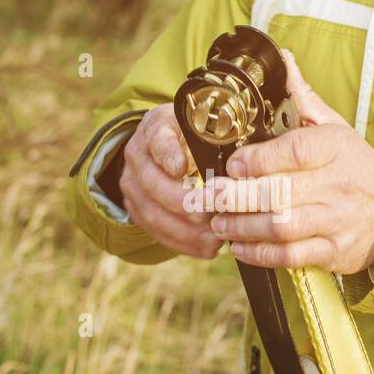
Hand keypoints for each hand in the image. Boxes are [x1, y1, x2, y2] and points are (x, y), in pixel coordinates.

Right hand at [120, 104, 222, 258]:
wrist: (166, 144)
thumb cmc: (196, 135)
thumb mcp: (206, 125)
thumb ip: (219, 134)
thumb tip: (240, 157)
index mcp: (157, 126)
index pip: (158, 138)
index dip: (168, 154)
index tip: (182, 167)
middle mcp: (138, 154)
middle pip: (153, 182)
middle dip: (183, 203)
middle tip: (210, 214)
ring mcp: (133, 183)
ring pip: (152, 212)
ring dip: (185, 231)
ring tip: (214, 239)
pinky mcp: (135, 208)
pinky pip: (155, 230)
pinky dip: (182, 242)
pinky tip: (206, 248)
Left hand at [209, 51, 373, 273]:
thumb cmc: (354, 166)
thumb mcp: (335, 127)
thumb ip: (302, 97)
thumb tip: (282, 59)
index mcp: (335, 148)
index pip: (294, 151)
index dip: (258, 160)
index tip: (232, 165)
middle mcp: (337, 184)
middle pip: (279, 192)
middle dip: (237, 198)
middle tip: (211, 198)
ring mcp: (336, 220)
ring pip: (281, 226)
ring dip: (243, 227)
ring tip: (219, 222)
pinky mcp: (333, 250)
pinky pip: (291, 256)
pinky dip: (260, 254)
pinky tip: (240, 247)